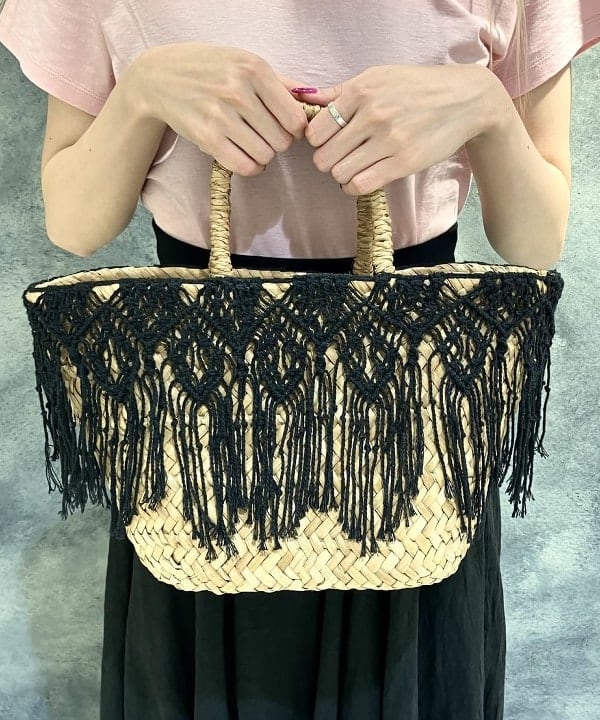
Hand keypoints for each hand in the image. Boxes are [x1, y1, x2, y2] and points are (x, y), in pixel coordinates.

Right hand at [129, 43, 308, 174]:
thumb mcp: (244, 62)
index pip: (295, 117)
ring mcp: (221, 116)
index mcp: (254, 69)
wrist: (159, 77)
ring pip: (266, 155)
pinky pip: (244, 167)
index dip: (295, 128)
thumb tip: (313, 100)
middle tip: (264, 135)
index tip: (285, 127)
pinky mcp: (207, 137)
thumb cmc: (208, 68)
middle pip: (283, 140)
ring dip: (263, 155)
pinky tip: (246, 157)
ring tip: (252, 143)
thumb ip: (280, 83)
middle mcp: (239, 91)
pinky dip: (251, 167)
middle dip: (278, 142)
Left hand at [297, 64, 498, 194]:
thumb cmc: (418, 87)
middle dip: (328, 162)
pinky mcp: (403, 162)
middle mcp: (372, 114)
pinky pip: (360, 185)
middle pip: (324, 157)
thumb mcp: (379, 76)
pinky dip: (354, 187)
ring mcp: (388, 140)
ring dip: (342, 176)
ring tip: (353, 168)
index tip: (329, 142)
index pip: (316, 131)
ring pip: (340, 174)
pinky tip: (361, 178)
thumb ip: (341, 91)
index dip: (318, 141)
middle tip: (341, 158)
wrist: (465, 100)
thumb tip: (307, 98)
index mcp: (361, 91)